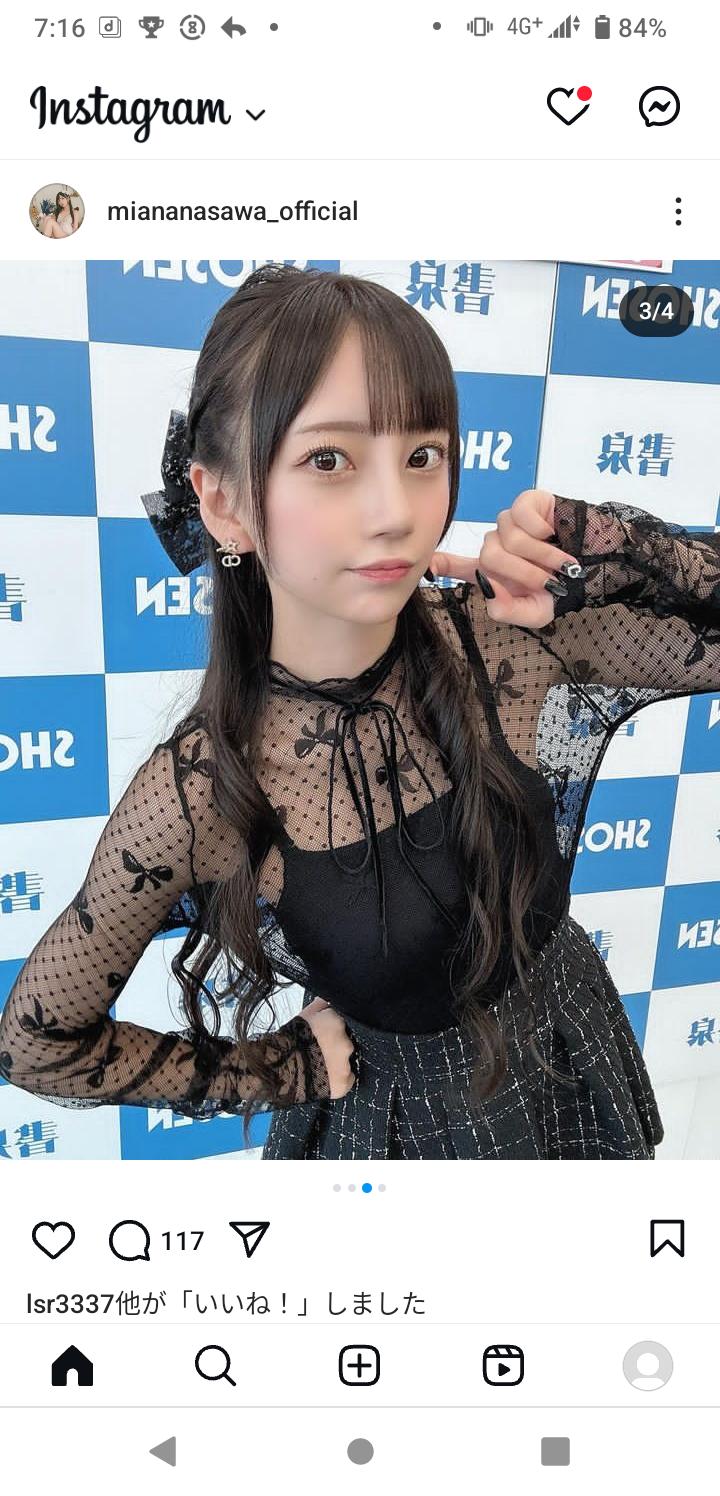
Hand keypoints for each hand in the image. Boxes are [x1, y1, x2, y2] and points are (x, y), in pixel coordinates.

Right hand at [299, 997, 356, 1098]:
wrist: (281, 1068)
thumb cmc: (289, 1041)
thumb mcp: (303, 1015)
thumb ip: (320, 1004)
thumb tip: (328, 997)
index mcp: (337, 1022)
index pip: (342, 1024)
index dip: (332, 1030)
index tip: (323, 1035)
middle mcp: (346, 1043)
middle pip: (345, 1043)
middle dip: (334, 1047)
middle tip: (318, 1051)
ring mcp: (346, 1065)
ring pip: (345, 1063)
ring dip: (336, 1063)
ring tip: (319, 1066)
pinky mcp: (343, 1083)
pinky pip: (346, 1081)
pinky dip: (338, 1079)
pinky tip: (325, 1078)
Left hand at [428, 488, 579, 626]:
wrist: (598, 565)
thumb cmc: (566, 587)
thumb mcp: (537, 611)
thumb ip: (510, 611)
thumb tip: (491, 598)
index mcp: (494, 570)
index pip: (458, 565)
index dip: (442, 564)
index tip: (430, 564)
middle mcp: (498, 543)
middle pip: (488, 555)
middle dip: (522, 572)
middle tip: (548, 580)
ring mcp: (512, 522)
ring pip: (507, 538)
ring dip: (538, 554)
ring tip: (560, 562)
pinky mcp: (528, 503)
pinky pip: (520, 515)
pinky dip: (539, 530)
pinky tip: (552, 533)